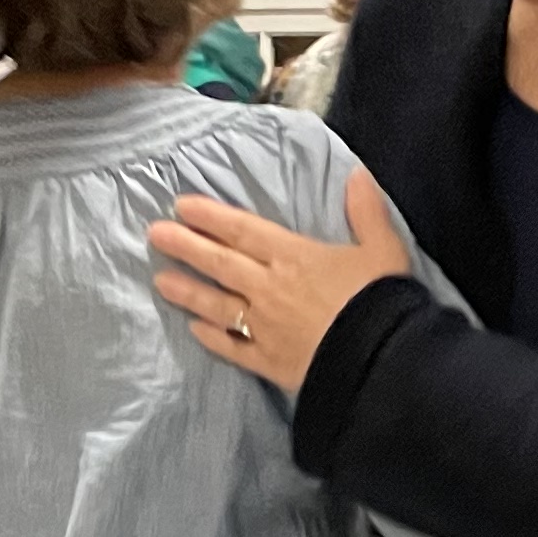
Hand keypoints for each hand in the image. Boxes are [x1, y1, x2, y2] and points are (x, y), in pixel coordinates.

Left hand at [145, 171, 415, 394]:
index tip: (182, 206)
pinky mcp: (268, 361)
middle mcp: (269, 288)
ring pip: (217, 304)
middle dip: (185, 246)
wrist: (381, 361)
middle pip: (220, 263)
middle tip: (154, 234)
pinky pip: (232, 347)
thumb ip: (367, 212)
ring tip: (159, 281)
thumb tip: (358, 175)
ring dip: (187, 291)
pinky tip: (195, 331)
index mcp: (294, 256)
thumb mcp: (383, 249)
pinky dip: (212, 338)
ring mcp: (264, 326)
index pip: (243, 231)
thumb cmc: (382, 301)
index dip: (210, 217)